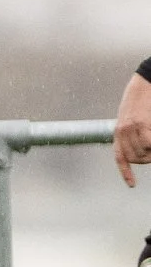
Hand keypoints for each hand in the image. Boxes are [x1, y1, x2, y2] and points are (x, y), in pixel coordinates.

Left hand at [115, 74, 150, 188]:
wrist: (146, 81)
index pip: (120, 158)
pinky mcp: (140, 124)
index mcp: (118, 132)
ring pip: (143, 153)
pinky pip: (148, 144)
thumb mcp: (133, 116)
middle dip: (148, 160)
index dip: (126, 172)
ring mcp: (130, 128)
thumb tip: (143, 149)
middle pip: (135, 158)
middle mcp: (121, 132)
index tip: (132, 185)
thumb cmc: (143, 98)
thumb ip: (134, 132)